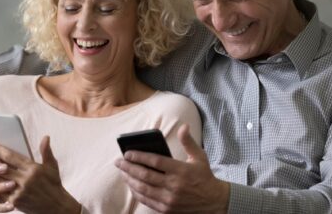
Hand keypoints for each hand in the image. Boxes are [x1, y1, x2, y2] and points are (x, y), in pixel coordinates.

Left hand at [0, 137, 81, 213]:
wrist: (55, 206)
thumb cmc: (54, 185)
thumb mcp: (52, 167)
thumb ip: (46, 151)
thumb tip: (45, 137)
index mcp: (33, 168)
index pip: (11, 156)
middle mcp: (25, 179)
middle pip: (1, 167)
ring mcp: (19, 191)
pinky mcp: (15, 201)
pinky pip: (0, 192)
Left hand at [115, 124, 229, 212]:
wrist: (213, 202)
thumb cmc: (204, 176)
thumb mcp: (199, 157)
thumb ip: (188, 141)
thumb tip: (183, 126)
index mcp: (180, 170)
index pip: (155, 162)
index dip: (139, 157)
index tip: (127, 153)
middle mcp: (173, 186)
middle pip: (145, 175)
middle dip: (128, 168)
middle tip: (118, 162)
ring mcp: (169, 199)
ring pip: (143, 189)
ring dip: (130, 180)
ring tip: (122, 172)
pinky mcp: (167, 209)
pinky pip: (146, 200)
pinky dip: (136, 192)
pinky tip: (131, 185)